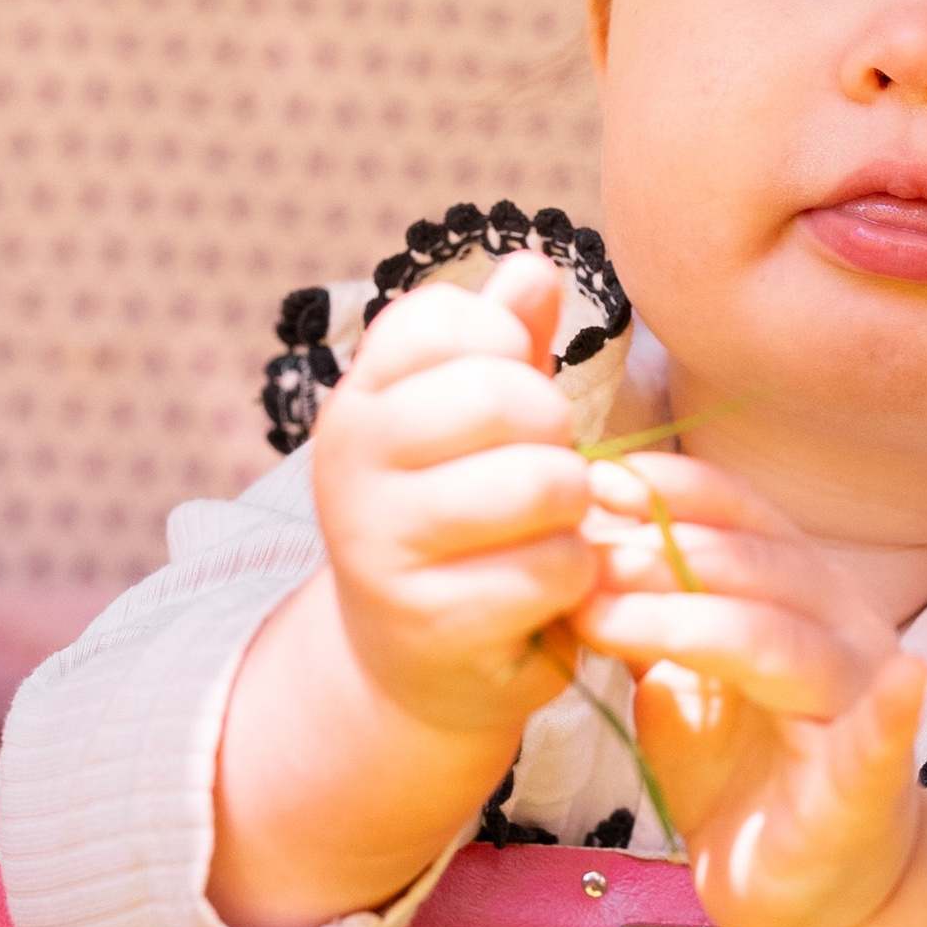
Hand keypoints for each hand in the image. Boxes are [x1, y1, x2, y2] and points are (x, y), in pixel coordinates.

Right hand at [309, 253, 595, 746]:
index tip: (511, 394)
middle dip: (557, 431)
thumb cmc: (462, 516)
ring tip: (551, 526)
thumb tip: (534, 266)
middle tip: (548, 468)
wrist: (413, 661)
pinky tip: (546, 589)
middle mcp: (350, 460)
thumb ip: (507, 338)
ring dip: (573, 508)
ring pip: (537, 483)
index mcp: (361, 396)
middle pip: (499, 395)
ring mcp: (381, 543)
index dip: (509, 348)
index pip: (444, 318)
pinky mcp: (430, 621)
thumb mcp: (479, 420)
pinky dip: (575, 578)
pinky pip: (552, 568)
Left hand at [573, 457, 926, 926]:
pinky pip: (883, 744)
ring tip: (603, 616)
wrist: (805, 887)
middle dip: (657, 554)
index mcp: (799, 591)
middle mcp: (842, 627)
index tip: (596, 477)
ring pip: (780, 643)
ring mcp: (861, 703)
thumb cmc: (741, 771)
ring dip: (689, 622)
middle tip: (576, 556)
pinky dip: (892, 715)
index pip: (743, 516)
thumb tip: (574, 544)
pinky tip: (907, 682)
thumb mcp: (675, 680)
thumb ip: (643, 617)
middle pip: (754, 569)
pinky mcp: (869, 786)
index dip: (673, 492)